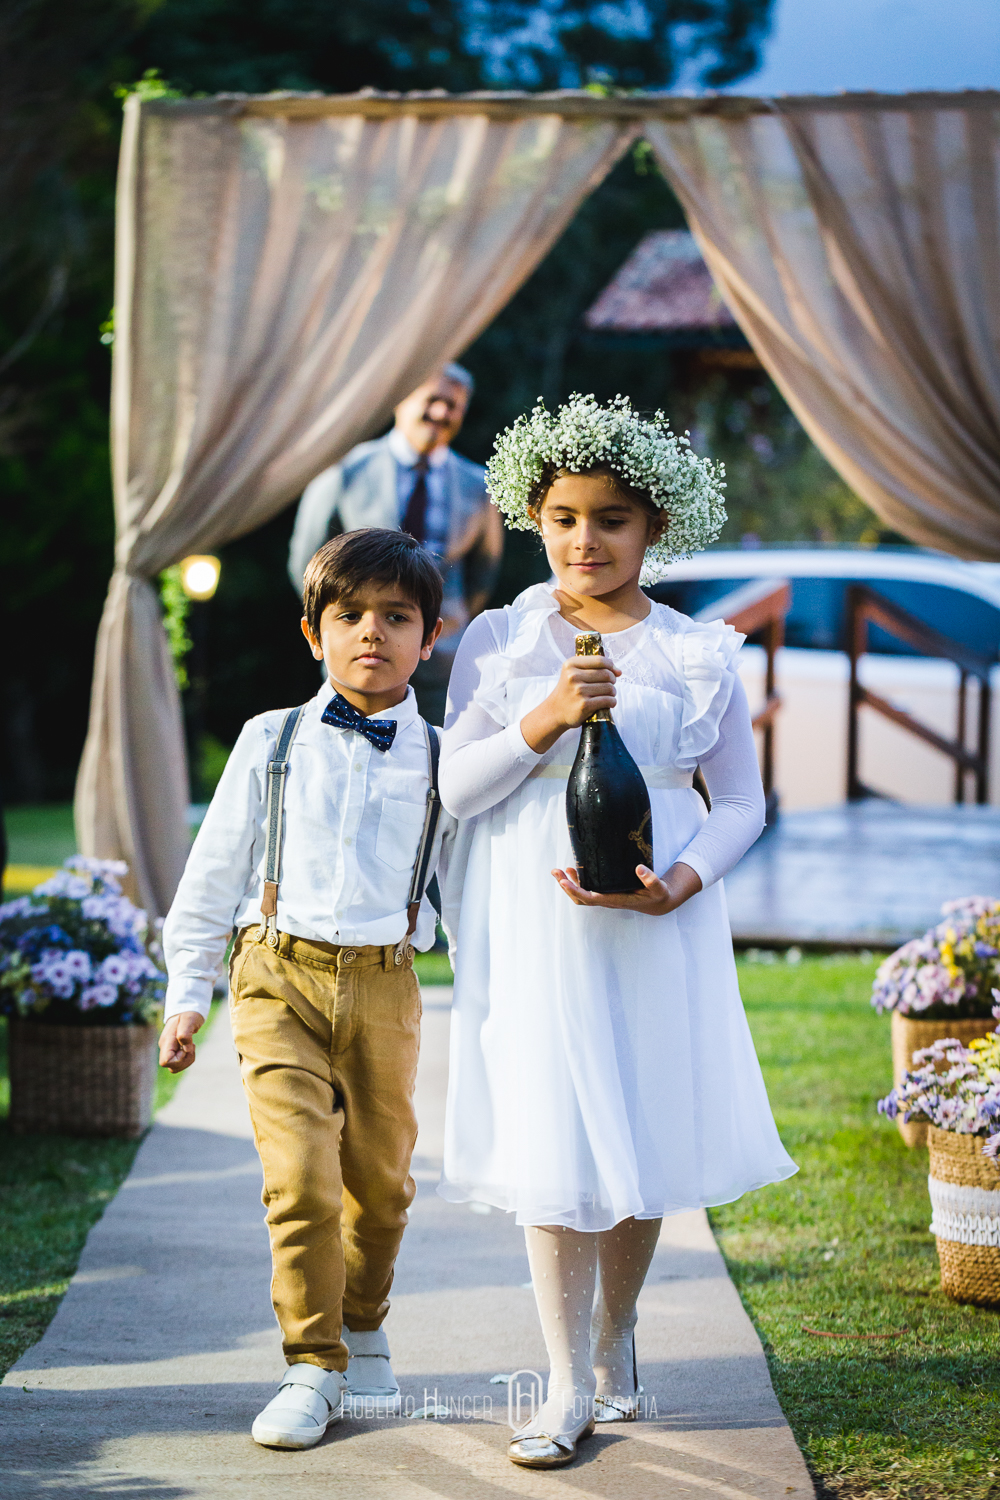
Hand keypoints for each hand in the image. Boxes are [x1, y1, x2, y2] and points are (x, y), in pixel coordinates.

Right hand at [158, 1010, 204, 1072]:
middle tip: (192, 1047)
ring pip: (175, 1067)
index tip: (186, 1048)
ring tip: (192, 1046)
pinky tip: (190, 1047)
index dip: (178, 1059)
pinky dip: (187, 1058)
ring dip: (187, 1060)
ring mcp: (169, 1049)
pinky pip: (179, 1062)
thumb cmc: (189, 1014)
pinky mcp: (175, 1050)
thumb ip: (185, 1034)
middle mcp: (165, 1047)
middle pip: (171, 1067)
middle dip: (185, 1061)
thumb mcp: (189, 1020)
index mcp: (166, 1041)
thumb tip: (186, 1048)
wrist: (188, 1009)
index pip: (165, 1062)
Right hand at [521, 654, 621, 754]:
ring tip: (607, 695)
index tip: (614, 672)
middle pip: (607, 674)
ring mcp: (578, 691)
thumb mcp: (574, 673)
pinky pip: (608, 700)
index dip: (611, 666)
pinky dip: (612, 702)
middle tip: (608, 686)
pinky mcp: (584, 705)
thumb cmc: (569, 691)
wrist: (555, 711)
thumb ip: (595, 668)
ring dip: (612, 692)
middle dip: (612, 680)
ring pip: (609, 688)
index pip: (600, 660)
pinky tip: (608, 703)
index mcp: (571, 664)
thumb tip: (619, 672)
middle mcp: (573, 676)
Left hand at [551, 860, 701, 914]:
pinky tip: (571, 870)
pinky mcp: (606, 892)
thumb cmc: (658, 894)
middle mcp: (607, 900)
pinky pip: (586, 890)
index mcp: (616, 900)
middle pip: (580, 898)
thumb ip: (651, 879)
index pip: (591, 898)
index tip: (564, 882)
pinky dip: (576, 882)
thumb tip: (639, 868)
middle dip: (566, 886)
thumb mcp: (658, 887)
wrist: (658, 902)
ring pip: (581, 895)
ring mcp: (605, 897)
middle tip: (556, 872)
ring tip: (558, 870)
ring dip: (568, 884)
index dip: (576, 891)